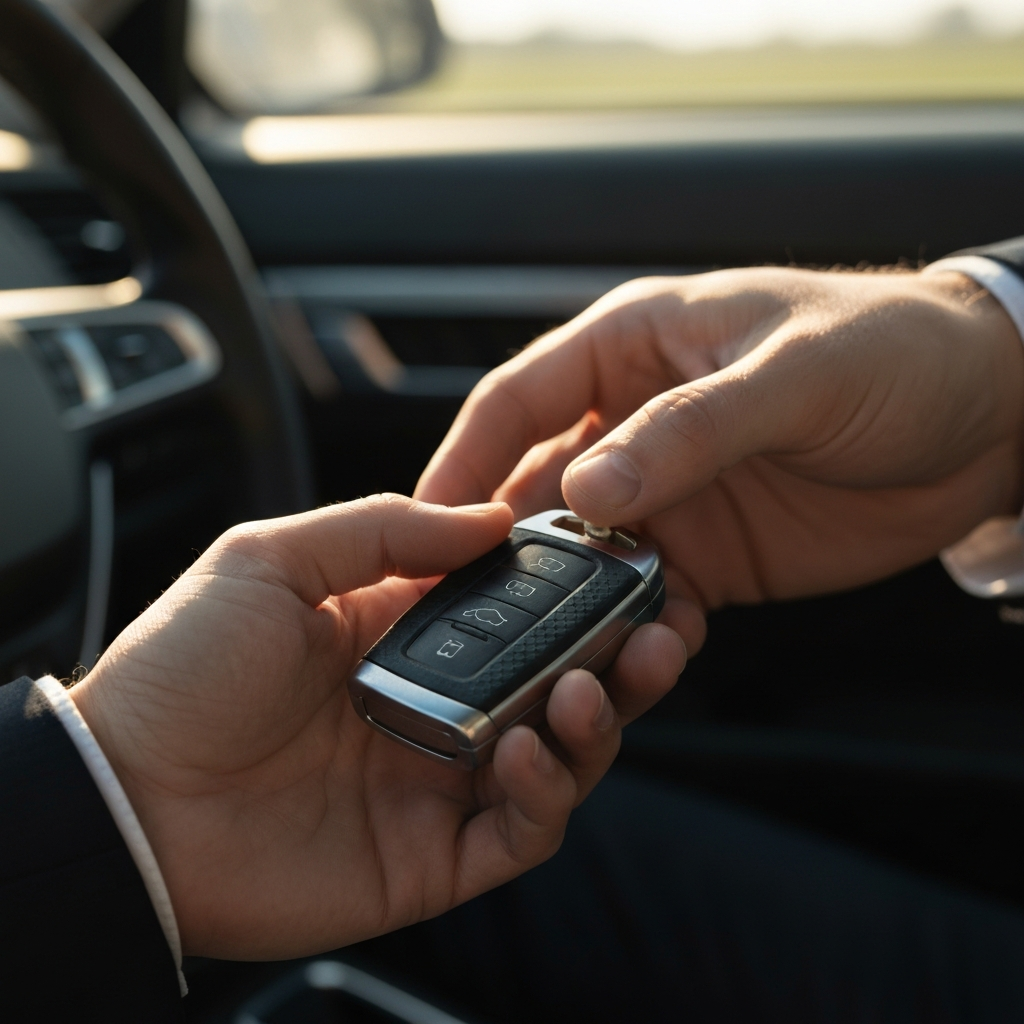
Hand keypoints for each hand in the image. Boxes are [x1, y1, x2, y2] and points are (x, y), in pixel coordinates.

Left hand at [69, 496, 683, 959]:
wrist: (124, 794)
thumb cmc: (183, 669)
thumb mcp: (275, 558)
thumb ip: (387, 531)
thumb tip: (490, 517)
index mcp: (407, 634)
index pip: (521, 611)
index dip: (579, 593)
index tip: (625, 565)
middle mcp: (439, 705)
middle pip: (561, 685)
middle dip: (621, 662)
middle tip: (658, 635)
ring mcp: (440, 781)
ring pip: (559, 758)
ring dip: (596, 725)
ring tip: (586, 692)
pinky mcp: (433, 856)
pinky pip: (520, 832)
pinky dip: (544, 795)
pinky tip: (523, 754)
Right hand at [415, 268, 1023, 616]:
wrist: (989, 419)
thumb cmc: (893, 352)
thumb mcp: (793, 376)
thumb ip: (690, 430)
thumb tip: (588, 487)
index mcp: (632, 349)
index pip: (517, 399)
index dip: (462, 458)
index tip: (422, 519)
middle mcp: (633, 424)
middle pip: (535, 487)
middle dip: (499, 547)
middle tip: (466, 608)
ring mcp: (667, 495)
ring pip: (582, 555)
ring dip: (562, 600)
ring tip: (545, 647)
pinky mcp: (706, 555)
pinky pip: (644, 599)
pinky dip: (630, 630)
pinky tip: (634, 654)